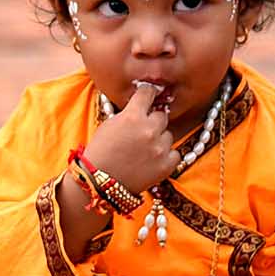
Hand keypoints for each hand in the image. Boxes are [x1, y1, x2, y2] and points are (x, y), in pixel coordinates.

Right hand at [80, 83, 178, 197]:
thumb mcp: (110, 124)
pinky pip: (175, 154)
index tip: (148, 94)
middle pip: (161, 115)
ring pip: (168, 135)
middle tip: (143, 130)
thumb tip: (142, 104)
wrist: (99, 182)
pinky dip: (166, 156)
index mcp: (132, 116)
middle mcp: (149, 129)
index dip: (148, 93)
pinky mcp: (166, 165)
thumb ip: (129, 112)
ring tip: (145, 149)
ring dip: (159, 139)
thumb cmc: (100, 152)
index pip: (148, 92)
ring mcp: (159, 148)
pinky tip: (153, 159)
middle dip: (153, 121)